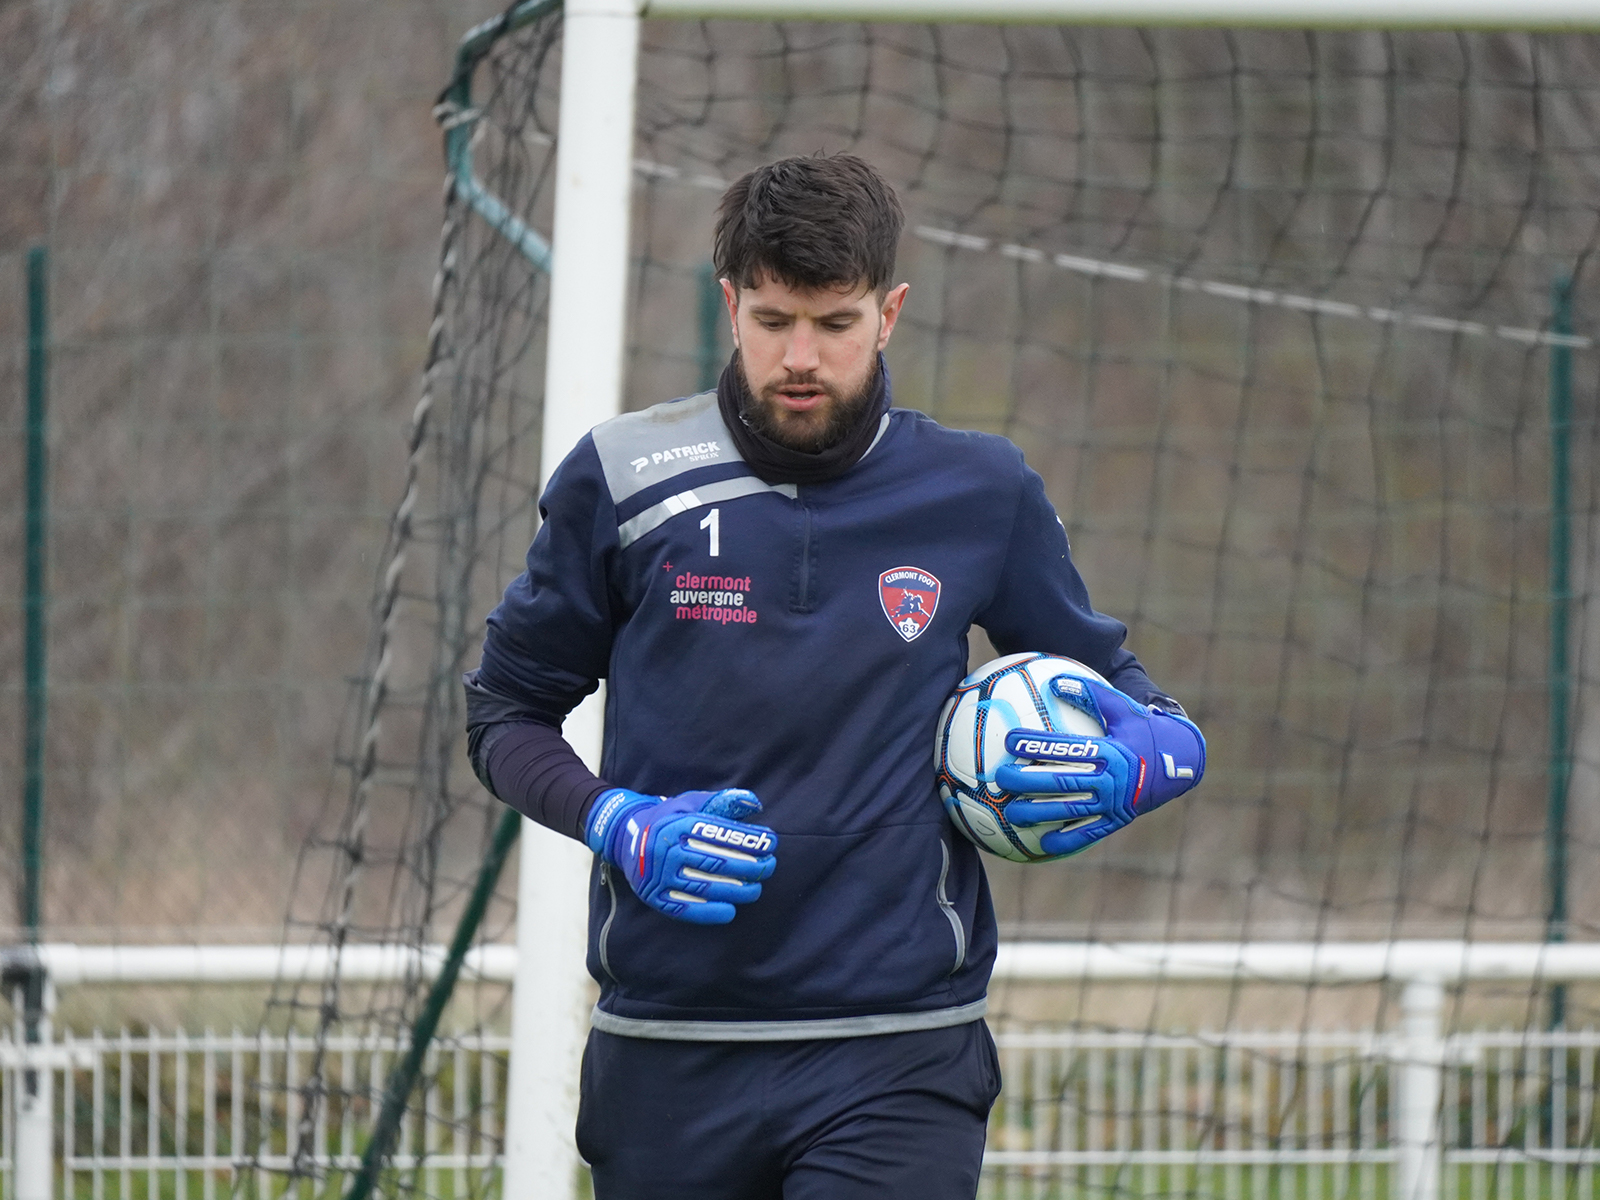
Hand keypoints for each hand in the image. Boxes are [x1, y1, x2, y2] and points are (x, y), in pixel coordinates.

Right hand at [584, 787, 777, 924]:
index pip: (718, 833)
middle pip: (715, 862)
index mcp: (676, 824)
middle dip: (749, 866)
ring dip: (735, 891)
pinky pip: (684, 909)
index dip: (748, 839)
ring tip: (756, 888)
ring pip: (704, 887)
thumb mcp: (689, 803)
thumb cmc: (668, 818)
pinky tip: (730, 911)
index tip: (771, 843)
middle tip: (769, 866)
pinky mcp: (654, 897)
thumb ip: (721, 802)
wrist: (625, 838)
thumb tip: (754, 804)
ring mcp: (658, 877)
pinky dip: (709, 913)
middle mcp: (665, 850)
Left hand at [993, 677, 1204, 857]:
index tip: (1010, 740)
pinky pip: (1088, 834)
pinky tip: (1042, 845)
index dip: (1037, 744)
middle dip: (1027, 782)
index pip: (1066, 748)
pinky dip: (1066, 840)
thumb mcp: (1123, 709)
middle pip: (1061, 782)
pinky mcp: (1116, 821)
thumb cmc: (1144, 730)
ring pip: (1069, 811)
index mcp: (1110, 751)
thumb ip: (1090, 694)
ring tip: (1010, 815)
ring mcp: (1113, 804)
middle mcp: (1110, 780)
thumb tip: (1055, 681)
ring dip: (1038, 814)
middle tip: (999, 780)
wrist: (1180, 764)